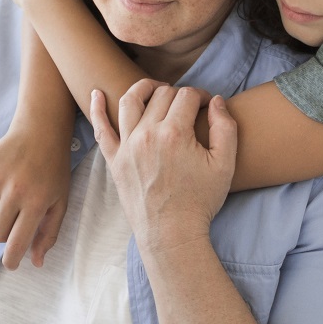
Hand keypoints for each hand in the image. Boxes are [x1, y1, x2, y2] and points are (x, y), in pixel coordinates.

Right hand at [0, 125, 69, 268]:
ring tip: (5, 207)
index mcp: (36, 203)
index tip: (11, 264)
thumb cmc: (54, 170)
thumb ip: (49, 234)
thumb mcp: (60, 202)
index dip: (12, 260)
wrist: (40, 131)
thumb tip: (36, 263)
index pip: (16, 244)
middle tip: (13, 223)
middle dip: (3, 236)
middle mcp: (14, 192)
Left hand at [90, 79, 236, 252]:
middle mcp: (147, 134)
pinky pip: (101, 129)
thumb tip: (217, 101)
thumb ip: (225, 127)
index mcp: (175, 133)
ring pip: (130, 101)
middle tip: (187, 106)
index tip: (207, 105)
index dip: (201, 96)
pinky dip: (96, 109)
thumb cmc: (200, 201)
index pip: (187, 96)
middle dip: (178, 94)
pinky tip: (96, 93)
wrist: (171, 234)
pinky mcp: (114, 160)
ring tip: (154, 89)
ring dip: (143, 89)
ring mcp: (127, 146)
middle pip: (161, 96)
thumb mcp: (225, 164)